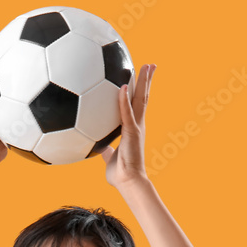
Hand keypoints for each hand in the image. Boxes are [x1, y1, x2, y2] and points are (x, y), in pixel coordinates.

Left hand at [101, 64, 154, 188]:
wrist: (128, 182)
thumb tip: (96, 145)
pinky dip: (124, 99)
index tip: (141, 78)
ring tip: (148, 66)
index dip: (139, 91)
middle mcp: (137, 125)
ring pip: (141, 100)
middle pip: (144, 98)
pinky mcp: (131, 132)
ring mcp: (136, 127)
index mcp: (133, 129)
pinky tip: (123, 86)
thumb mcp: (109, 157)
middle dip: (147, 80)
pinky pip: (126, 112)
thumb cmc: (120, 173)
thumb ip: (105, 148)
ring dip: (144, 82)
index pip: (137, 105)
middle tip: (151, 65)